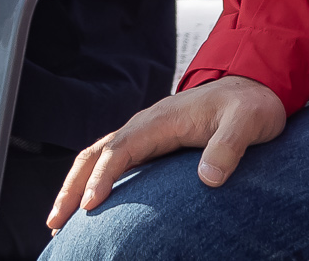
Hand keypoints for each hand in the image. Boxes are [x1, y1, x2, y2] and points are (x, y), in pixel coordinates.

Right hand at [48, 76, 286, 225]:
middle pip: (96, 153)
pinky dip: (93, 180)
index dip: (102, 178)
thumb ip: (228, 148)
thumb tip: (207, 179)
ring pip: (98, 157)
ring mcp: (146, 133)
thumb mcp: (247, 123)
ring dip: (75, 185)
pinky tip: (89, 202)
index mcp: (161, 120)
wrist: (255, 87)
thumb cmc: (250, 105)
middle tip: (54, 221)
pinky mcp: (152, 143)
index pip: (120, 150)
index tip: (88, 206)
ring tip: (59, 219)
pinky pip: (113, 161)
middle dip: (71, 186)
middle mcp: (146, 125)